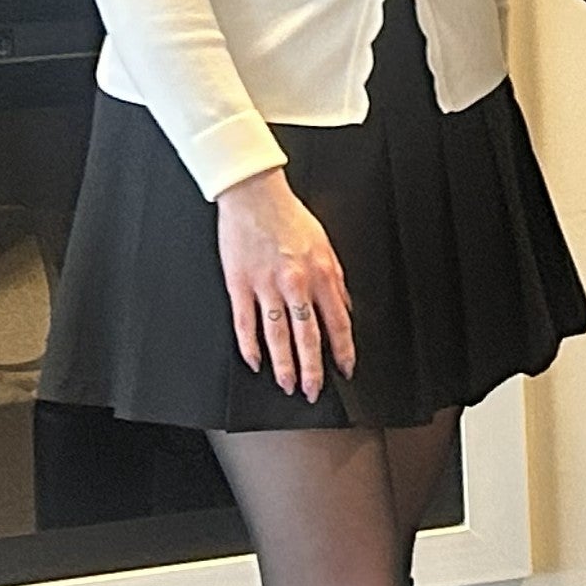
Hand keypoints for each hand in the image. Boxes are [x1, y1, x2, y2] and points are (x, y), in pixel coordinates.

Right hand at [216, 167, 355, 399]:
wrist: (255, 195)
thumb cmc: (290, 218)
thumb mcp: (326, 246)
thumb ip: (336, 282)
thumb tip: (345, 310)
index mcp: (322, 274)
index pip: (338, 322)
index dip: (343, 350)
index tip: (346, 369)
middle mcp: (297, 283)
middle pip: (308, 336)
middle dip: (313, 369)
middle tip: (313, 390)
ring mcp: (266, 286)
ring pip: (278, 335)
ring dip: (284, 365)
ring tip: (287, 385)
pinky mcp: (240, 284)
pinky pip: (246, 322)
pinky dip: (250, 346)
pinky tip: (255, 362)